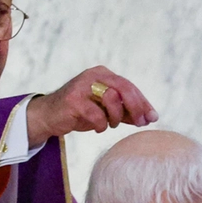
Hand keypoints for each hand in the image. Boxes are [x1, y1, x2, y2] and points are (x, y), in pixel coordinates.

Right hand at [26, 66, 158, 147]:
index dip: (143, 102)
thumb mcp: (105, 110)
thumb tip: (148, 118)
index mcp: (103, 74)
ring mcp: (82, 86)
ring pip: (112, 98)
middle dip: (136, 107)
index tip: (152, 117)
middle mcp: (93, 76)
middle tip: (142, 122)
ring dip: (116, 117)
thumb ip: (124, 112)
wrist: (49, 116)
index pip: (129, 86)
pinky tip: (97, 128)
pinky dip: (101, 124)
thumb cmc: (79, 112)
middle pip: (124, 88)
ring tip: (110, 124)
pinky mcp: (73, 100)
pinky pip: (96, 114)